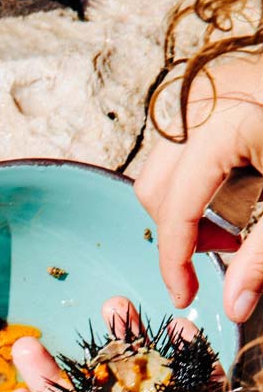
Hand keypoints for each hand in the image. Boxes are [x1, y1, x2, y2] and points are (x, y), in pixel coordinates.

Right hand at [136, 53, 262, 320]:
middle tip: (226, 249)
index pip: (175, 209)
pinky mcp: (211, 86)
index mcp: (220, 125)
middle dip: (183, 231)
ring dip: (188, 204)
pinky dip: (197, 175)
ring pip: (162, 166)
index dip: (175, 261)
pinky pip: (180, 143)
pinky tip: (236, 185)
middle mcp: (200, 102)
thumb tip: (236, 305)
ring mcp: (202, 89)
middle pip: (156, 188)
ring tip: (235, 218)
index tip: (185, 294)